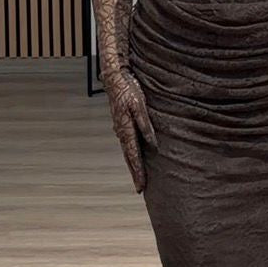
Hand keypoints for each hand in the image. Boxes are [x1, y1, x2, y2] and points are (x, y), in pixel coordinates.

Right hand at [103, 65, 156, 192]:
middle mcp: (121, 132)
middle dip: (135, 173)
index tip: (141, 186)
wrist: (114, 78)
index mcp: (126, 130)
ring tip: (139, 176)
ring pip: (127, 151)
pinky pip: (127, 143)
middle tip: (140, 188)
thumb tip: (153, 144)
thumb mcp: (139, 105)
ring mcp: (120, 129)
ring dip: (133, 164)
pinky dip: (132, 153)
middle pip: (129, 158)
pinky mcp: (122, 124)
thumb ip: (146, 125)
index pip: (133, 156)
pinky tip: (135, 157)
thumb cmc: (128, 90)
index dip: (138, 172)